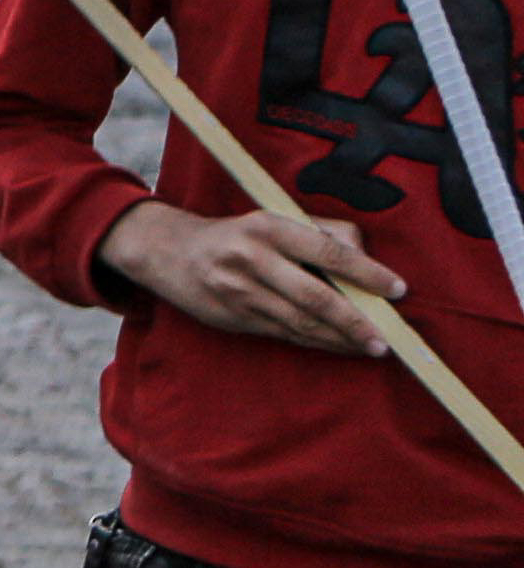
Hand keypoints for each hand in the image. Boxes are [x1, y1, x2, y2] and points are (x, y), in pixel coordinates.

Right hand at [104, 201, 396, 354]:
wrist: (170, 252)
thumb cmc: (238, 235)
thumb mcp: (274, 220)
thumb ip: (322, 233)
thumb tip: (364, 262)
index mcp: (268, 227)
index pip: (328, 252)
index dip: (367, 273)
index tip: (397, 290)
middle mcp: (252, 259)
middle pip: (316, 297)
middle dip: (355, 322)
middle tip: (384, 339)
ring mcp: (239, 291)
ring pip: (300, 322)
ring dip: (339, 339)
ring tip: (370, 347)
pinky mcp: (233, 317)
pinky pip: (284, 333)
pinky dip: (315, 341)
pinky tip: (338, 345)